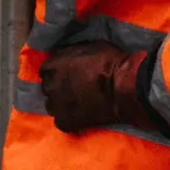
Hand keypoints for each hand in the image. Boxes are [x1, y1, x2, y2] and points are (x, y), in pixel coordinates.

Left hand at [39, 42, 166, 135]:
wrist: (123, 88)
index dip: (58, 72)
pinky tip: (81, 116)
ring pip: (52, 105)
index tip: (68, 74)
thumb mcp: (89, 47)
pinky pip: (61, 122)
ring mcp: (56, 105)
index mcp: (53, 65)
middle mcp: (50, 85)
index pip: (46, 69)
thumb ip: (72, 53)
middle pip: (48, 87)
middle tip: (75, 89)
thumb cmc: (110, 63)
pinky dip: (70, 120)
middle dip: (58, 87)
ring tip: (78, 104)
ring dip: (62, 104)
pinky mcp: (64, 122)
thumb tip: (66, 55)